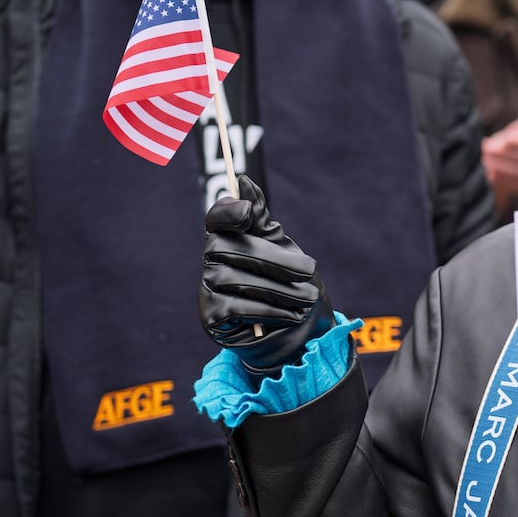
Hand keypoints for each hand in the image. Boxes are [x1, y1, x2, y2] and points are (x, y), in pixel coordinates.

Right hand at [200, 174, 333, 378]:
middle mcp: (212, 261)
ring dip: (280, 289)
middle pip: (230, 247)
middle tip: (310, 271)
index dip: (226, 212)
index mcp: (231, 239)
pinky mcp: (210, 316)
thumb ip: (263, 220)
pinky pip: (235, 306)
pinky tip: (290, 314)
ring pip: (236, 278)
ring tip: (308, 297)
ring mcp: (207, 289)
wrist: (298, 334)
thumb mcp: (285, 249)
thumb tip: (243, 182)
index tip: (246, 213)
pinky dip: (268, 310)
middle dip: (276, 260)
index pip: (216, 218)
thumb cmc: (292, 286)